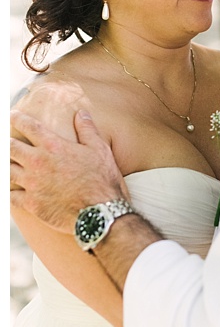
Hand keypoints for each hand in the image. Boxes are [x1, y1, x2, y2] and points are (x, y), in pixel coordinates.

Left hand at [11, 108, 126, 232]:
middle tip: (5, 142)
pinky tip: (12, 191)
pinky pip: (10, 196)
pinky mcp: (31, 203)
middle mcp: (37, 162)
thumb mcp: (100, 150)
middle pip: (9, 148)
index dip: (17, 119)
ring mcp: (31, 184)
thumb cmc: (103, 180)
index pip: (29, 127)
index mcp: (53, 146)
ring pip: (6, 171)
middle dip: (5, 143)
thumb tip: (81, 113)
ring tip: (8, 165)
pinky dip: (9, 192)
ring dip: (6, 167)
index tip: (12, 116)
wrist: (100, 213)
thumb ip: (87, 130)